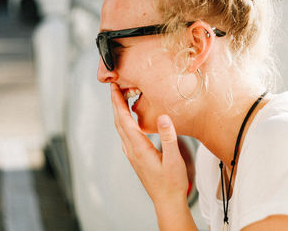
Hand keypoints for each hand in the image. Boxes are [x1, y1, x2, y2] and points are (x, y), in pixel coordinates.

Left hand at [110, 83, 188, 205]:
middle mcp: (132, 150)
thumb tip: (163, 117)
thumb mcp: (173, 160)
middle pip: (119, 122)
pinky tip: (129, 119)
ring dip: (119, 112)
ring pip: (120, 128)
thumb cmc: (171, 183)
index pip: (124, 120)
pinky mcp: (136, 157)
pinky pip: (126, 135)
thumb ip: (168, 137)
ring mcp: (132, 154)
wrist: (167, 200)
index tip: (114, 88)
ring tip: (121, 98)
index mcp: (139, 148)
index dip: (118, 103)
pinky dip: (124, 122)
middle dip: (115, 103)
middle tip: (114, 86)